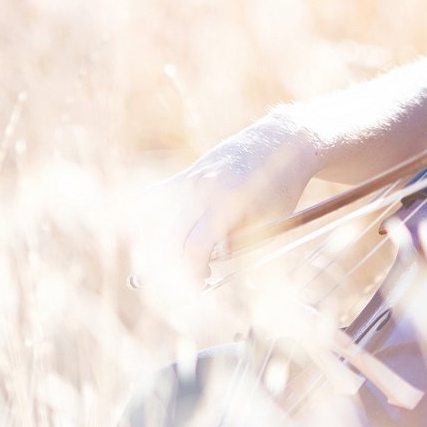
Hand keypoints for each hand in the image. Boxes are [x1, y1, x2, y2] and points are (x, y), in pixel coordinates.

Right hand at [126, 110, 321, 287]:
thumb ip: (236, 244)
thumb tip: (205, 264)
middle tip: (192, 280)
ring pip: (153, 221)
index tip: (201, 285)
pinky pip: (153, 200)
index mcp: (227, 201)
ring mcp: (188, 179)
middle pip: (169, 239)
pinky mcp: (184, 174)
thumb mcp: (268, 222)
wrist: (281, 141)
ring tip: (176, 262)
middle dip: (175, 267)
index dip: (192, 273)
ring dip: (157, 247)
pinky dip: (145, 220)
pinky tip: (153, 239)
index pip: (194, 247)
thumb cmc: (281, 186)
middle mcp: (201, 188)